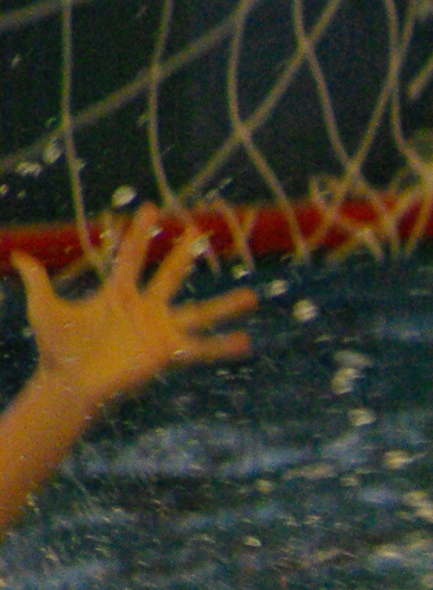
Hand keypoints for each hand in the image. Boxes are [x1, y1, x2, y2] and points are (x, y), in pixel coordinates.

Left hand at [11, 207, 256, 416]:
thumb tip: (17, 257)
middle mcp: (144, 308)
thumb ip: (38, 282)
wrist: (71, 382)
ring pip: (198, 312)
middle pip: (168, 275)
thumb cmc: (58, 347)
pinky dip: (223, 347)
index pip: (131, 257)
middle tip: (198, 231)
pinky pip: (200, 348)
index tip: (150, 208)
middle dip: (182, 254)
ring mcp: (159, 330)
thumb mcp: (44, 308)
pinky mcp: (167, 352)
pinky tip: (245, 342)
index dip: (138, 233)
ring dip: (224, 306)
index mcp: (118, 293)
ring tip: (252, 297)